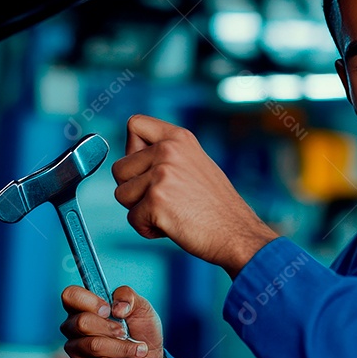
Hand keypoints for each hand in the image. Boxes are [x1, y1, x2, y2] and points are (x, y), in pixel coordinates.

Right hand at [60, 284, 166, 357]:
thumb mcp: (141, 306)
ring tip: (136, 349)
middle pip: (82, 323)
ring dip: (124, 347)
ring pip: (95, 346)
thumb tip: (117, 308)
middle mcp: (73, 327)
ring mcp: (76, 350)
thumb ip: (128, 296)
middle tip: (125, 332)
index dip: (90, 301)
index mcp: (83, 306)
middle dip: (112, 328)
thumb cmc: (140, 329)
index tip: (109, 310)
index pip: (70, 296)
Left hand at [111, 114, 277, 277]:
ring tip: (171, 212)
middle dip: (134, 189)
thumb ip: (165, 155)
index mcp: (179, 138)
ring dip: (140, 210)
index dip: (132, 149)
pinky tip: (172, 226)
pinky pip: (132, 219)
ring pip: (122, 195)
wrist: (236, 233)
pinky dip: (148, 229)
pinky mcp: (156, 200)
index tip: (147, 169)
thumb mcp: (195, 164)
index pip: (135, 124)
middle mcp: (169, 151)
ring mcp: (162, 174)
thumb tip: (130, 158)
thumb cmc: (216, 206)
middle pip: (120, 168)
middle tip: (165, 199)